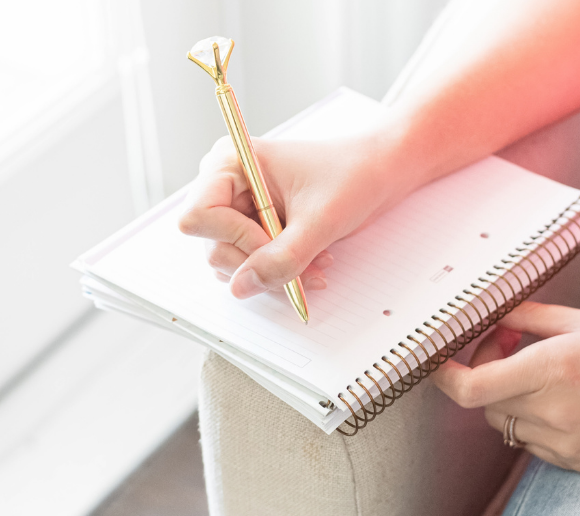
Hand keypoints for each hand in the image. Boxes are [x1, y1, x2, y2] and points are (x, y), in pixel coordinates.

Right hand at [178, 134, 413, 298]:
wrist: (380, 173)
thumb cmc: (353, 176)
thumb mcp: (319, 221)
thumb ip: (280, 258)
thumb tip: (241, 287)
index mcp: (230, 163)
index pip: (199, 217)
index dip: (234, 239)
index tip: (274, 242)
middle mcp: (226, 186)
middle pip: (214, 246)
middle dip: (262, 263)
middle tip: (304, 266)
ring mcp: (239, 210)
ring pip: (234, 263)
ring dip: (275, 272)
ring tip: (315, 262)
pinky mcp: (255, 228)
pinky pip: (253, 266)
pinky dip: (281, 272)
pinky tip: (312, 262)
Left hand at [433, 302, 579, 471]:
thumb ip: (531, 319)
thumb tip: (493, 315)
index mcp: (554, 368)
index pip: (471, 387)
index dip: (444, 376)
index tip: (439, 360)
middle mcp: (554, 411)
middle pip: (483, 401)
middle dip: (483, 372)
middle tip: (508, 345)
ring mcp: (565, 442)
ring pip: (505, 422)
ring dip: (507, 396)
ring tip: (542, 372)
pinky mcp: (577, 462)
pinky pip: (531, 441)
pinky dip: (531, 419)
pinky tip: (563, 399)